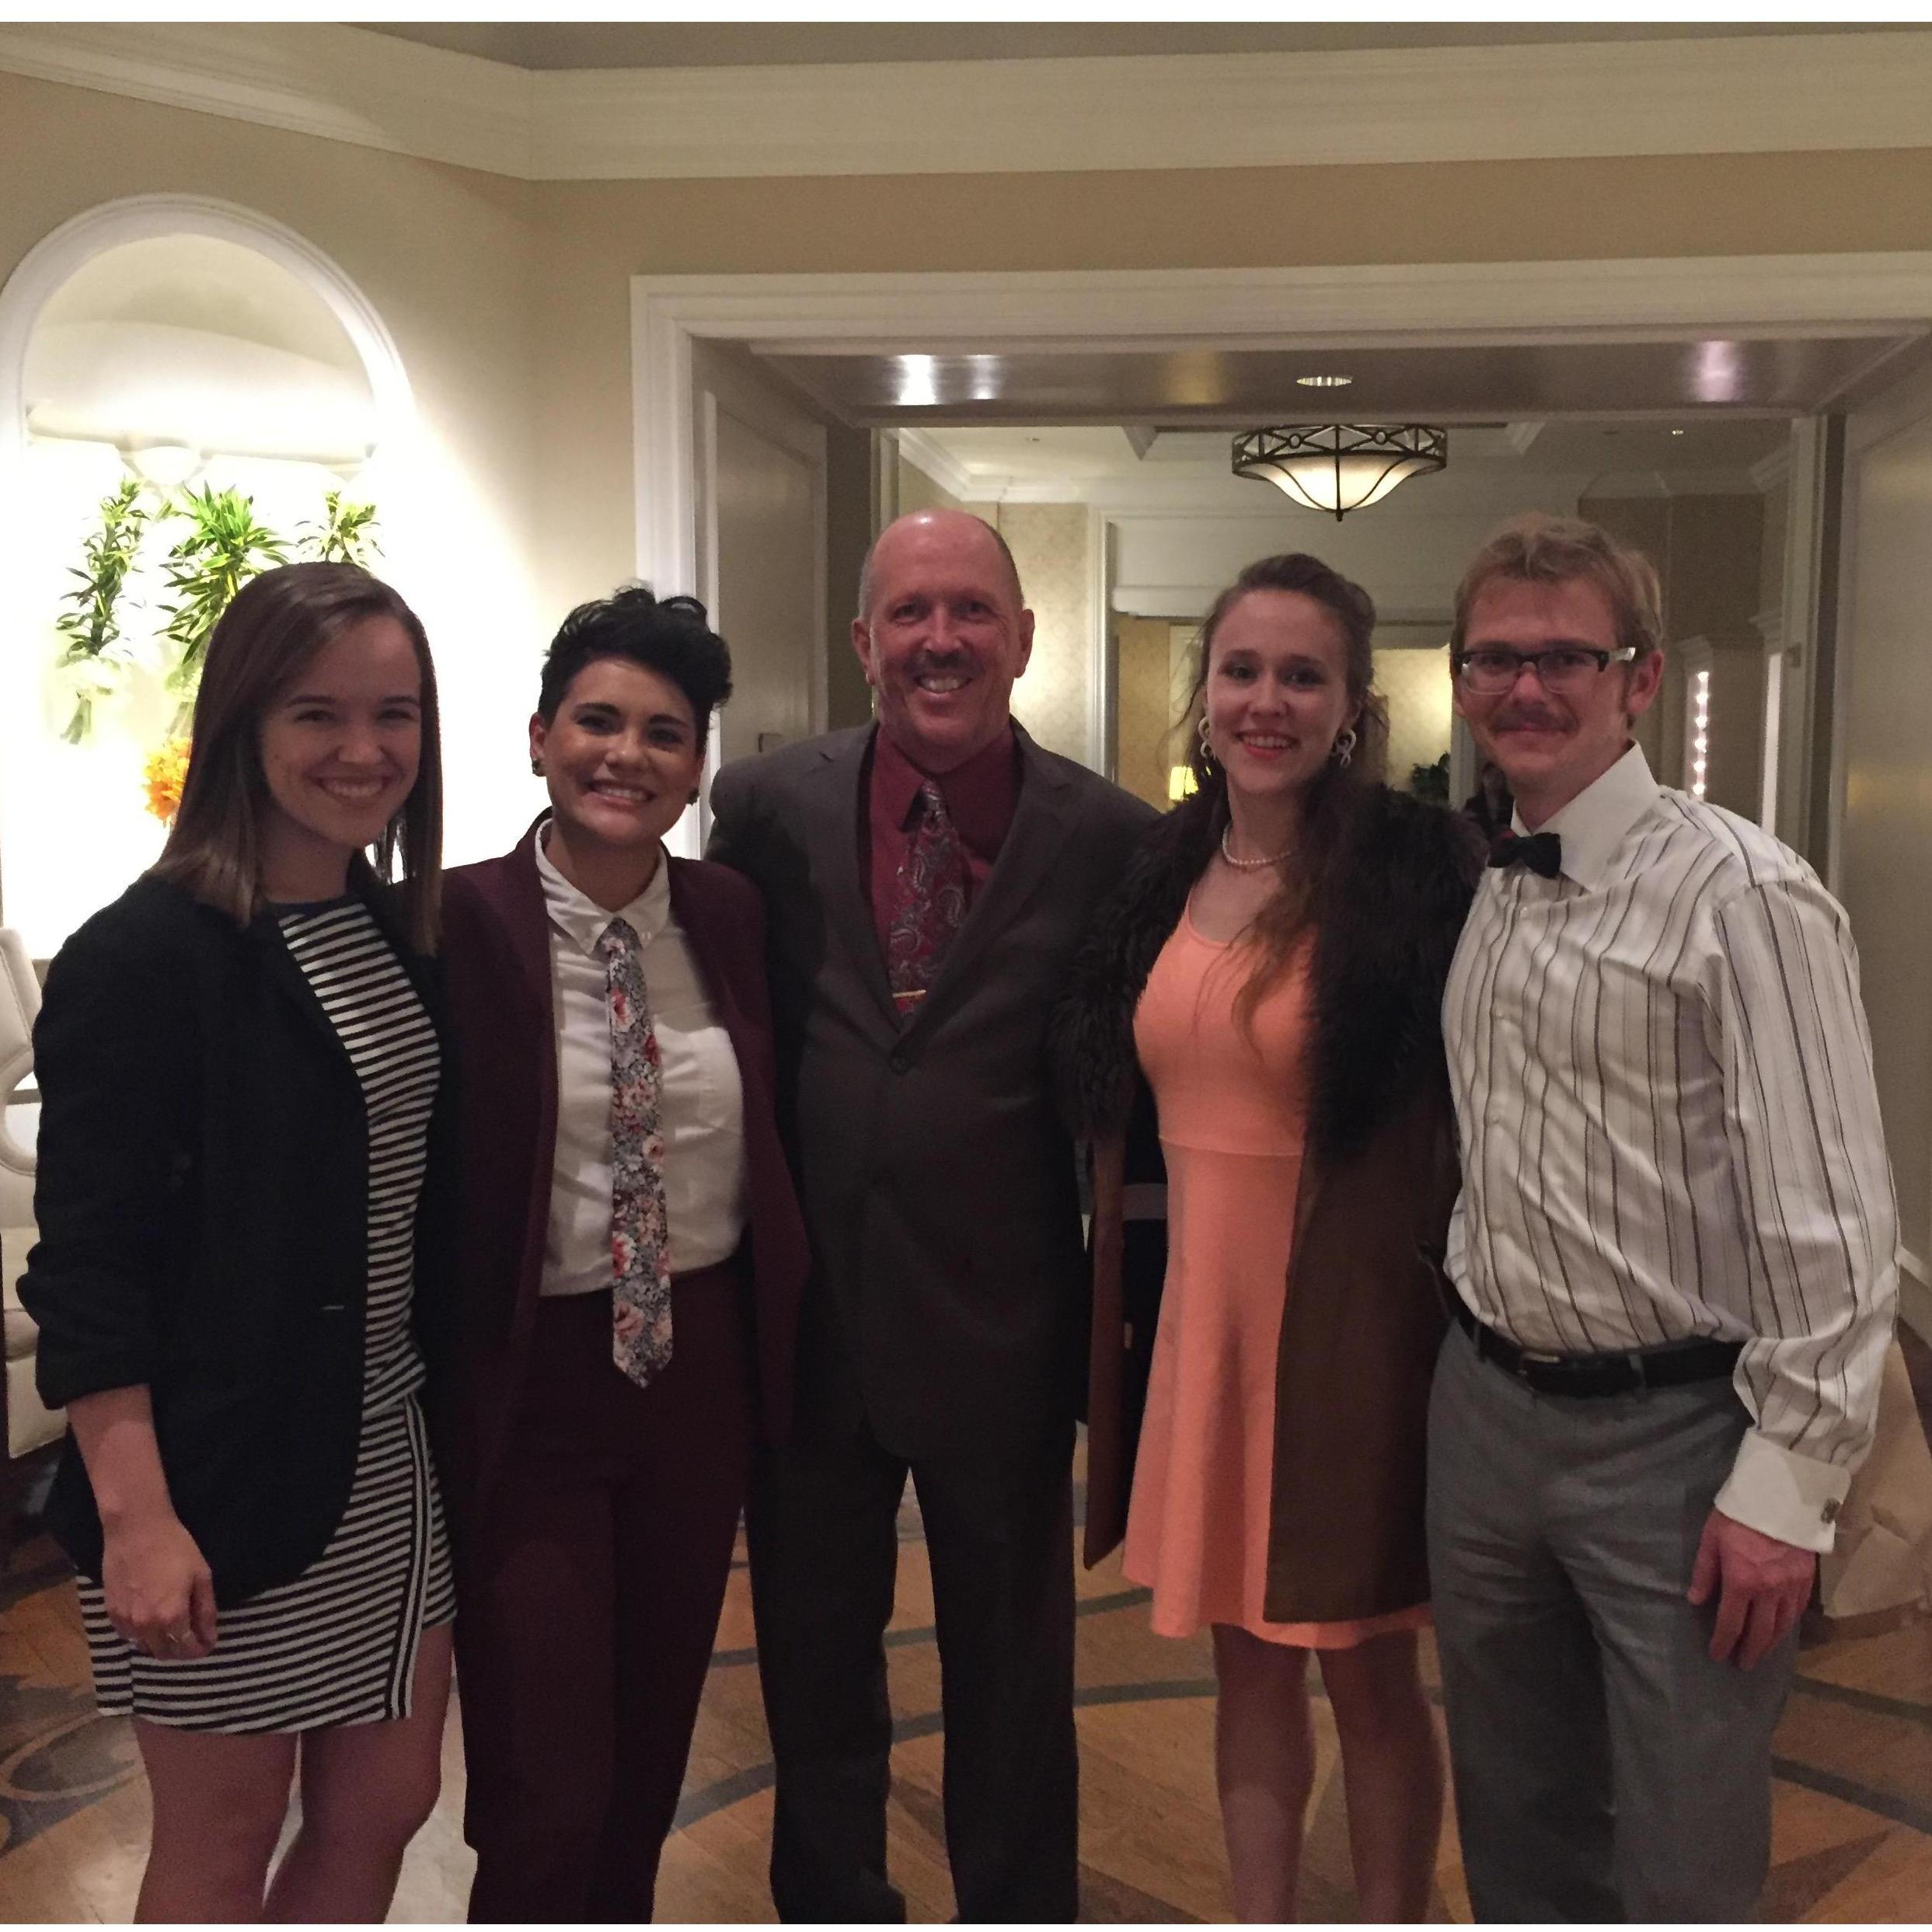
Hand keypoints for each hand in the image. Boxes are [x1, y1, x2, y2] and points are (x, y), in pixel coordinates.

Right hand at [101, 1510, 217, 1659]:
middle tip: (192, 1637)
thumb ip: (205, 1611)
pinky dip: (142, 1637)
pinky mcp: (111, 1613)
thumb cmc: (174, 1548)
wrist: (136, 1530)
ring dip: (161, 1646)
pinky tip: (151, 1623)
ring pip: (144, 1648)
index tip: (208, 1643)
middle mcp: (147, 1626)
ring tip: (173, 1632)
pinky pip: (128, 1637)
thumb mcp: (201, 1577)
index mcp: (172, 1617)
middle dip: (182, 1651)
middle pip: (165, 1653)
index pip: (188, 1648)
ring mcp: (126, 1621)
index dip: (201, 1649)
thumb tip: (209, 1637)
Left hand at [1686, 1508, 1814, 1668]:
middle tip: (1743, 1665)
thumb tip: (1695, 1600)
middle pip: (1760, 1632)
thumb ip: (1704, 1572)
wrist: (1779, 1496)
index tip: (1717, 1655)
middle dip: (1750, 1651)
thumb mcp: (1710, 1539)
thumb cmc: (1738, 1515)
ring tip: (1762, 1653)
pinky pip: (1798, 1610)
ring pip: (1782, 1626)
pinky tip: (1782, 1629)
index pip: (1730, 1623)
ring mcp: (1791, 1587)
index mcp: (1742, 1582)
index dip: (1723, 1642)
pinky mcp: (1807, 1579)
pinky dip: (1789, 1625)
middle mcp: (1769, 1592)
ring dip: (1771, 1643)